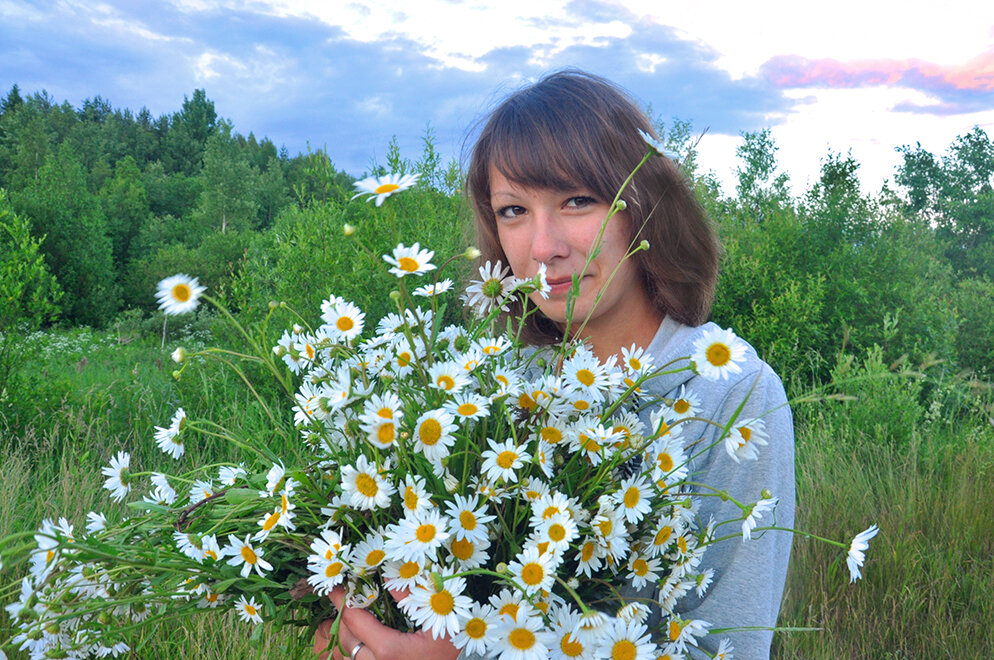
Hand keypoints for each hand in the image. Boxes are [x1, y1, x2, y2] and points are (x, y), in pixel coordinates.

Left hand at [313, 586, 459, 659]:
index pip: (355, 621)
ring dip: (345, 635)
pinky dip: (353, 648)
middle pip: (345, 640)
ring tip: (350, 616)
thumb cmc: (451, 642)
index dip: (342, 601)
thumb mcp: (436, 616)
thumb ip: (410, 595)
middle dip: (342, 617)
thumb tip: (388, 576)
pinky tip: (360, 636)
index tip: (335, 588)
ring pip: (347, 656)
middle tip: (345, 598)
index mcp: (389, 650)